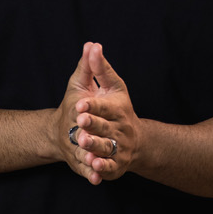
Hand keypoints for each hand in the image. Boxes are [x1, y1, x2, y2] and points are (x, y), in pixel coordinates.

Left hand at [69, 42, 138, 182]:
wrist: (132, 140)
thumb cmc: (116, 108)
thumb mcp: (110, 87)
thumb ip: (98, 68)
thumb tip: (92, 44)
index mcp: (118, 109)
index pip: (105, 106)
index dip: (93, 105)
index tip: (80, 103)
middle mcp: (120, 129)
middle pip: (105, 127)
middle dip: (93, 125)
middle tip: (80, 121)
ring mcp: (118, 148)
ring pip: (106, 148)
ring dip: (95, 146)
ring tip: (83, 143)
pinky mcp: (115, 165)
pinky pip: (108, 168)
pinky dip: (101, 168)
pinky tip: (93, 167)